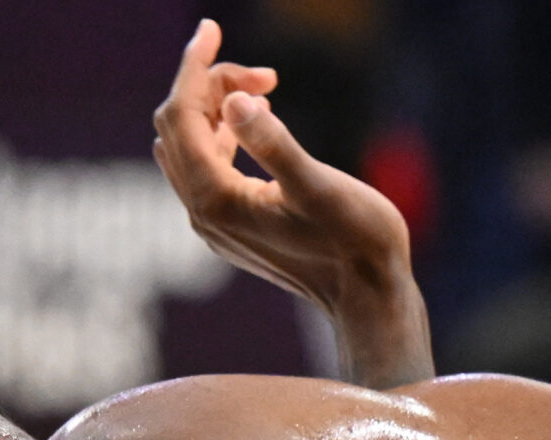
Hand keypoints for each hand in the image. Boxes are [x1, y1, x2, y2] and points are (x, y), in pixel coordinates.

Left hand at [151, 19, 431, 386]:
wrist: (370, 300)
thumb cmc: (356, 243)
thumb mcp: (319, 186)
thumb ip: (273, 143)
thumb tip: (237, 101)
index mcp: (217, 200)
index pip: (182, 115)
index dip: (195, 66)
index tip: (212, 29)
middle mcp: (204, 214)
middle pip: (179, 126)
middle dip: (212, 87)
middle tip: (268, 76)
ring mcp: (215, 225)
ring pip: (190, 146)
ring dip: (217, 109)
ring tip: (267, 94)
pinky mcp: (232, 230)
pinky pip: (206, 168)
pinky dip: (222, 136)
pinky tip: (256, 126)